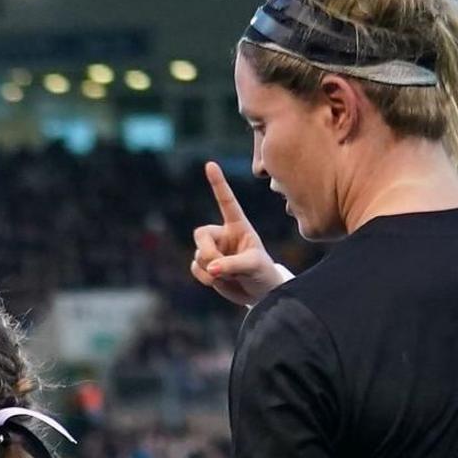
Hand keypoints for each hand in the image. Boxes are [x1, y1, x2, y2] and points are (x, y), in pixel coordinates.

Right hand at [190, 160, 292, 308]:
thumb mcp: (254, 266)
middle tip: (217, 268)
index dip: (218, 184)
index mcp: (238, 226)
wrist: (258, 292)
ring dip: (210, 269)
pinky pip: (195, 268)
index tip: (210, 164)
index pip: (226, 202)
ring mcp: (213, 250)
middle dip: (206, 251)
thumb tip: (212, 268)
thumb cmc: (262, 272)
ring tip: (230, 276)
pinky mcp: (206, 265)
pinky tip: (219, 280)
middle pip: (200, 234)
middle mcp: (223, 234)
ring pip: (198, 255)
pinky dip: (205, 278)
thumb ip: (234, 265)